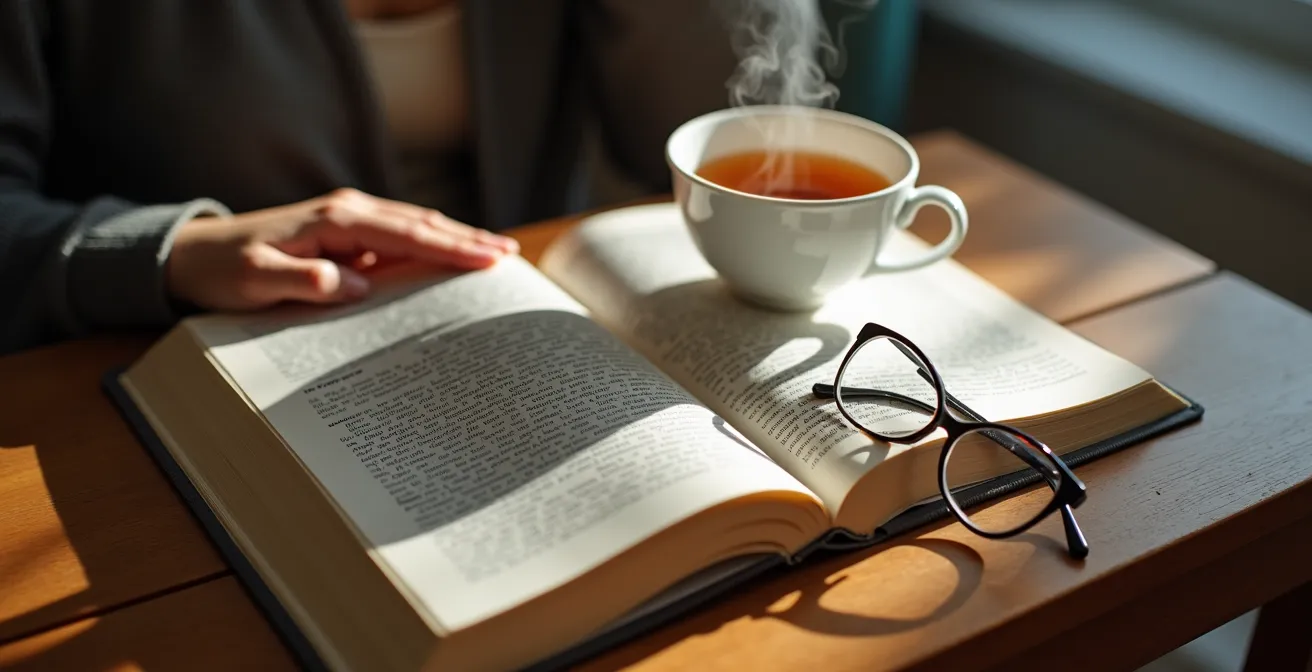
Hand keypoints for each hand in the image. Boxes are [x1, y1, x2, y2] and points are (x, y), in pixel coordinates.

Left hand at [166, 189, 518, 310]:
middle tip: (510, 255)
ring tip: (496, 254)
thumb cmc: (224, 270)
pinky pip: (398, 239)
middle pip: (421, 223)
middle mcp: (349, 211)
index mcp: (336, 219)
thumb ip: (306, 281)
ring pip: (415, 227)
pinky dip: (431, 245)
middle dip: (468, 239)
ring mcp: (348, 221)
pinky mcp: (345, 235)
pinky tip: (450, 257)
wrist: (193, 255)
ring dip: (455, 239)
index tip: (491, 258)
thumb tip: (358, 284)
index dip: (452, 247)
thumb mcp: (257, 281)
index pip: (408, 234)